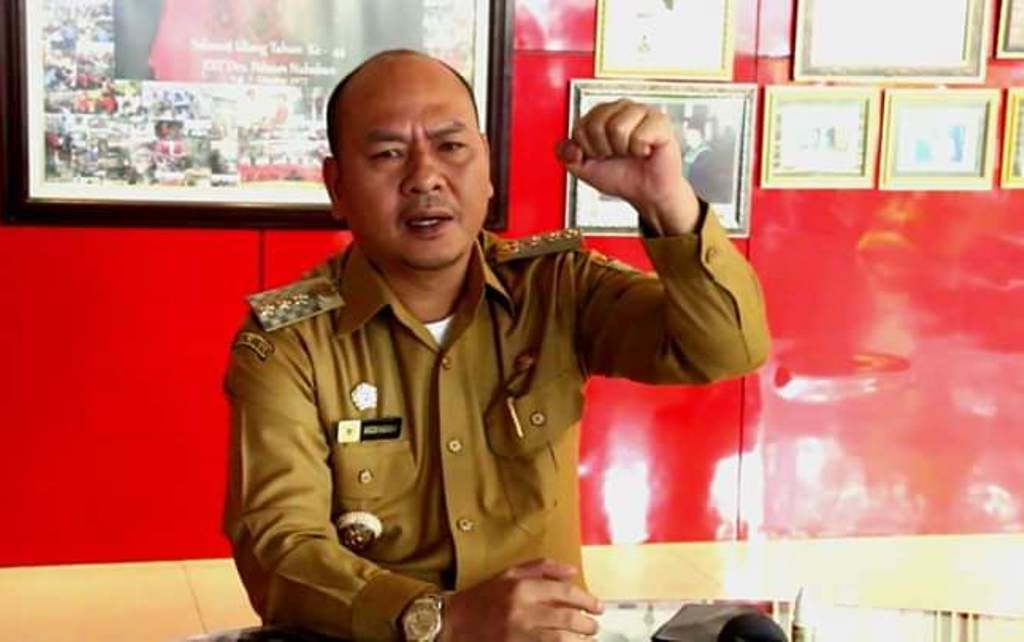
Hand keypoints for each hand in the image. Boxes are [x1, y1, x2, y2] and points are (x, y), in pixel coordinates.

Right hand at [440, 558, 602, 641]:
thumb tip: (572, 571)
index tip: (597, 607)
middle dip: (586, 624)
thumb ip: (542, 569)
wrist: (453, 623)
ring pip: (560, 640)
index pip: (564, 592)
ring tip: (586, 641)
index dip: (586, 600)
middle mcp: (520, 611)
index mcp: (521, 588)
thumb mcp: (509, 575)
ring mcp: (517, 635)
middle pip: (566, 618)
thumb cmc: (483, 598)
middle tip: (594, 628)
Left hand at [557, 99, 700, 234]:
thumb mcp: (585, 168)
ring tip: (631, 152)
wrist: (646, 194)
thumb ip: (567, 155)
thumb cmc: (622, 177)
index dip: (588, 148)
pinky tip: (645, 151)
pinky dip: (640, 150)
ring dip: (623, 150)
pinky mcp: (660, 121)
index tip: (600, 155)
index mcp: (602, 114)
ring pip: (617, 128)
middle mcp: (622, 108)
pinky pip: (639, 135)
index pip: (581, 125)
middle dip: (603, 149)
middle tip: (617, 155)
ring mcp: (642, 112)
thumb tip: (570, 146)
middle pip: (596, 124)